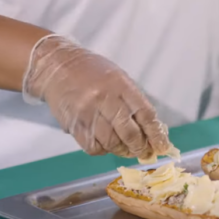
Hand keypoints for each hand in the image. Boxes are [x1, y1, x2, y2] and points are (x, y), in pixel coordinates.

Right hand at [22, 35, 169, 158]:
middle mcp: (104, 99)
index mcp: (121, 85)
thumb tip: (152, 131)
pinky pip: (93, 147)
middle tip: (144, 152)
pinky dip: (103, 150)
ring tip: (126, 148)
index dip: (156, 134)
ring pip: (112, 144)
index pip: (145, 115)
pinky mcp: (74, 125)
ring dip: (122, 150)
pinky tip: (105, 143)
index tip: (162, 146)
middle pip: (130, 134)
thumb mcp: (119, 79)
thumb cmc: (92, 72)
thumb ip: (134, 103)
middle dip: (140, 147)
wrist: (56, 66)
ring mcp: (88, 113)